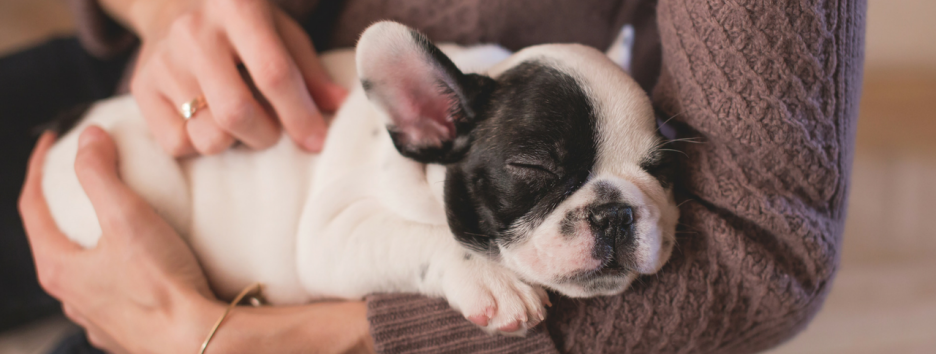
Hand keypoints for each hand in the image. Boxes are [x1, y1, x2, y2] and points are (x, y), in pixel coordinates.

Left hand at [19, 128, 372, 352]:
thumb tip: (88, 138)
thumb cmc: (161, 284)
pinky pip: (112, 291)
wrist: (197, 339)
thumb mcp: (127, 217)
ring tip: (115, 219)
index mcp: (59, 268)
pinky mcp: (125, 329)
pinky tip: (140, 263)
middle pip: (55, 239)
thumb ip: (101, 173)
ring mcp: (97, 317)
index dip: (39, 168)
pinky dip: (117, 268)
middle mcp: (71, 297)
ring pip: (83, 269)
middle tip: (83, 178)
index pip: (32, 207)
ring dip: (91, 240)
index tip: (53, 142)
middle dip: (64, 205)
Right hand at [121, 0, 346, 155]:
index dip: (300, 115)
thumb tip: (342, 106)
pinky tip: (206, 120)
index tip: (317, 141)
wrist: (168, 0)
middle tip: (272, 129)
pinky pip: (176, 144)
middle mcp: (194, 33)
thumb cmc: (239, 20)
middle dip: (266, 135)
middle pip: (236, 113)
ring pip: (207, 135)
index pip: (273, 74)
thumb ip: (308, 70)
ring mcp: (162, 61)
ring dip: (233, 142)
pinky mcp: (141, 87)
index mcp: (238, 9)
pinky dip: (199, 143)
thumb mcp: (279, 30)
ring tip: (238, 121)